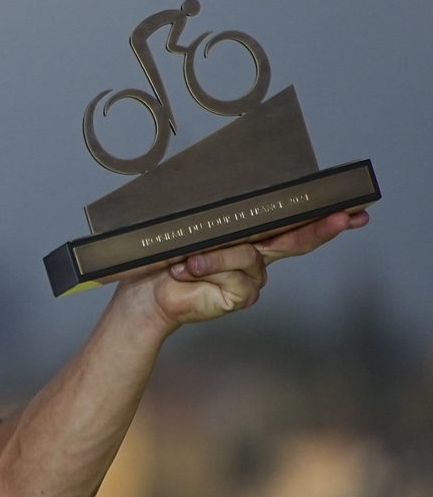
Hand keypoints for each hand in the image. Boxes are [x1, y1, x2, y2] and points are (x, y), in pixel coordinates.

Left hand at [133, 206, 367, 327]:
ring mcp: (251, 277)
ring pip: (248, 256)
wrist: (144, 290)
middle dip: (322, 226)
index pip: (289, 221)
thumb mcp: (189, 227)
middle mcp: (256, 256)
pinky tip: (190, 271)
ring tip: (186, 261)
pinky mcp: (241, 296)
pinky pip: (236, 276)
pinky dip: (209, 269)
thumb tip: (234, 200)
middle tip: (345, 216)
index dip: (321, 214)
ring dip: (216, 255)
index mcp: (247, 235)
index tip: (352, 206)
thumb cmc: (162, 255)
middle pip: (296, 239)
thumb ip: (216, 216)